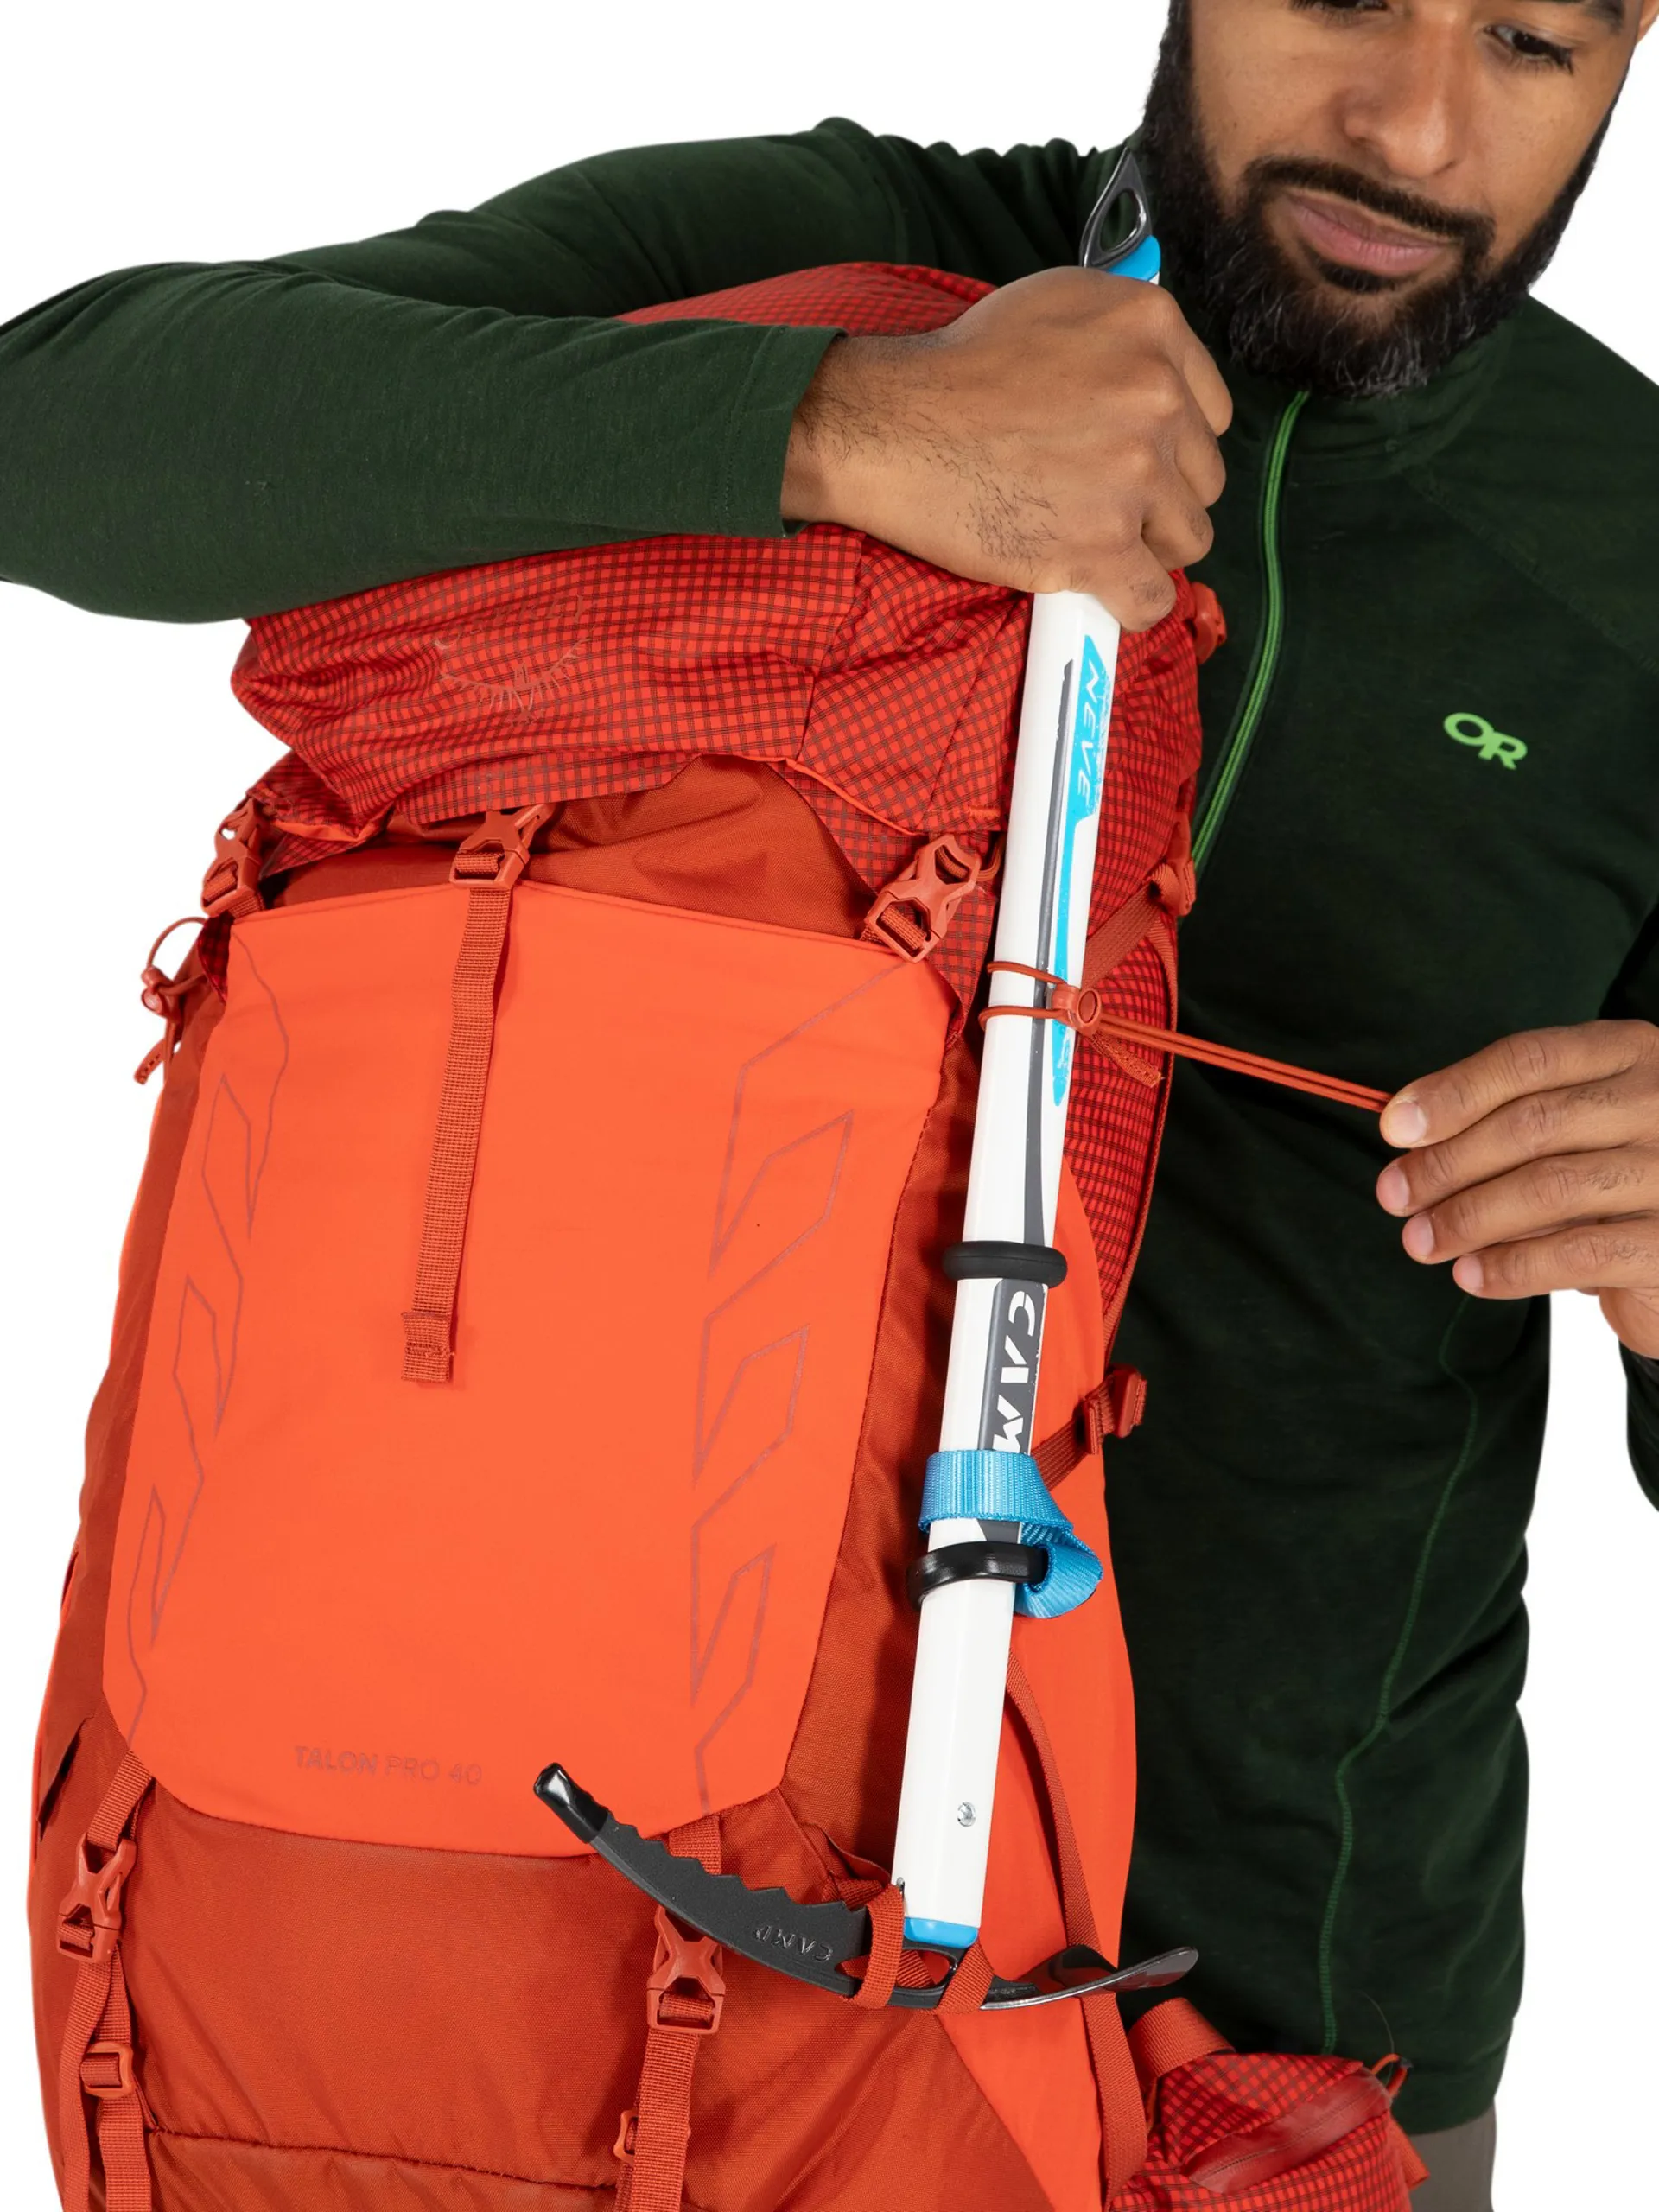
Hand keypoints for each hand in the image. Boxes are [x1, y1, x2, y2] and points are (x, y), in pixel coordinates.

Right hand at [782, 268, 1231, 632]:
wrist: (892, 426)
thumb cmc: (962, 367)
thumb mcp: (1057, 302)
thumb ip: (1125, 335)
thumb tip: (1163, 373)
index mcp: (1153, 328)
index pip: (1211, 413)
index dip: (1173, 445)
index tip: (1130, 458)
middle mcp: (1158, 397)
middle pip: (1204, 480)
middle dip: (1161, 498)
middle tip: (1099, 500)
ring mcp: (1134, 476)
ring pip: (1189, 539)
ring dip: (1147, 548)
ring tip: (1092, 539)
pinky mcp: (1101, 545)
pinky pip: (1153, 599)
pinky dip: (1129, 603)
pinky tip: (1101, 589)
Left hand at [1376, 1021, 1658, 1355]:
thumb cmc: (1615, 1178)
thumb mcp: (1575, 1128)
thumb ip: (1511, 1121)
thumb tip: (1412, 1141)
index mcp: (1628, 1054)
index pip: (1528, 1060)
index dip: (1453, 1092)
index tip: (1396, 1128)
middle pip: (1532, 1124)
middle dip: (1448, 1162)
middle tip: (1395, 1195)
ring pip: (1549, 1188)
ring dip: (1469, 1217)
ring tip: (1422, 1240)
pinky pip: (1578, 1254)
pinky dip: (1512, 1266)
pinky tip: (1471, 1275)